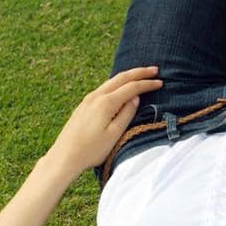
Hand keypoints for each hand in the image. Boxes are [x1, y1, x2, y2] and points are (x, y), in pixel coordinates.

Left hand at [49, 67, 163, 174]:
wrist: (65, 156)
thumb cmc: (91, 150)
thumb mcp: (114, 134)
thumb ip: (126, 114)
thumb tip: (135, 98)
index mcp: (106, 103)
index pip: (132, 88)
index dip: (147, 84)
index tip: (160, 82)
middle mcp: (96, 96)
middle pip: (121, 78)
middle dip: (139, 72)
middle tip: (154, 69)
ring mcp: (88, 99)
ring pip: (111, 81)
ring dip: (128, 76)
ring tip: (140, 74)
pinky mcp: (84, 105)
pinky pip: (104, 87)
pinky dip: (116, 83)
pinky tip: (120, 86)